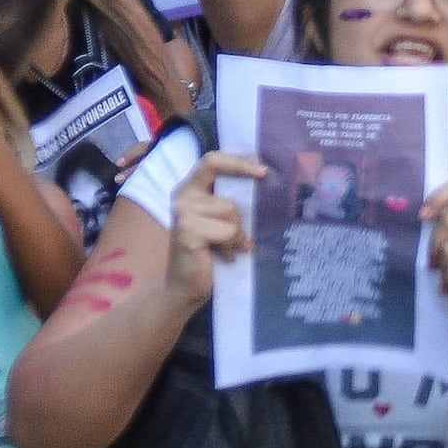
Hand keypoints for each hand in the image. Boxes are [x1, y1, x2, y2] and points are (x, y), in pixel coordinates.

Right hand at [160, 150, 258, 281]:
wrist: (185, 286)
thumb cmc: (207, 254)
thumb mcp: (218, 221)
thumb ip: (229, 202)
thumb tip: (265, 184)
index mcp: (189, 188)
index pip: (212, 161)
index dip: (238, 162)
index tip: (263, 170)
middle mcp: (182, 195)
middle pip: (228, 197)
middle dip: (240, 221)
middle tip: (245, 238)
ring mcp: (182, 212)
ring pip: (230, 212)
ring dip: (235, 236)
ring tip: (227, 249)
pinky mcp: (187, 230)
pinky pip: (226, 231)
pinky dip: (230, 246)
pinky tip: (224, 256)